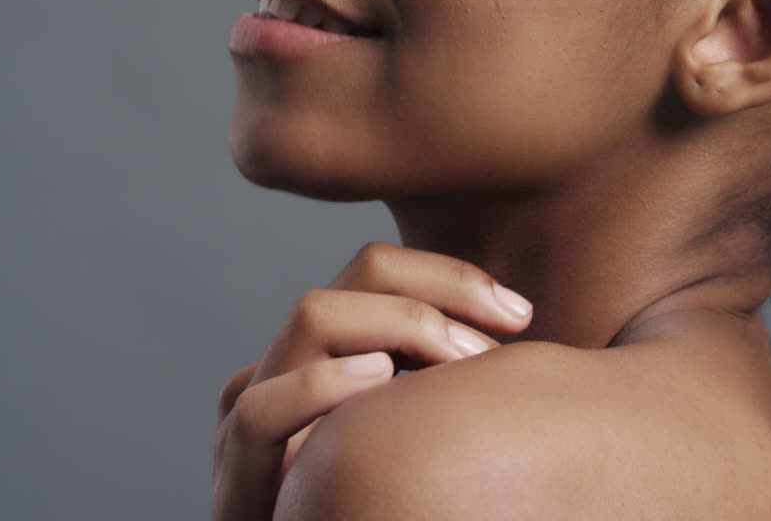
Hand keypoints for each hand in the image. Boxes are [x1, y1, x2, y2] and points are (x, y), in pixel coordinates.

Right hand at [211, 241, 533, 520]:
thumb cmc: (404, 511)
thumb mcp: (431, 441)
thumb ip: (453, 389)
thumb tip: (532, 341)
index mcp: (332, 362)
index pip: (378, 273)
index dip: (449, 276)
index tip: (520, 314)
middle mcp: (289, 378)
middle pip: (354, 278)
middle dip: (439, 288)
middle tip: (510, 327)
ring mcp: (254, 426)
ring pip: (312, 319)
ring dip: (400, 323)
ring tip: (464, 361)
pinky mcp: (238, 487)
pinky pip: (259, 414)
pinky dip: (318, 387)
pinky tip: (379, 381)